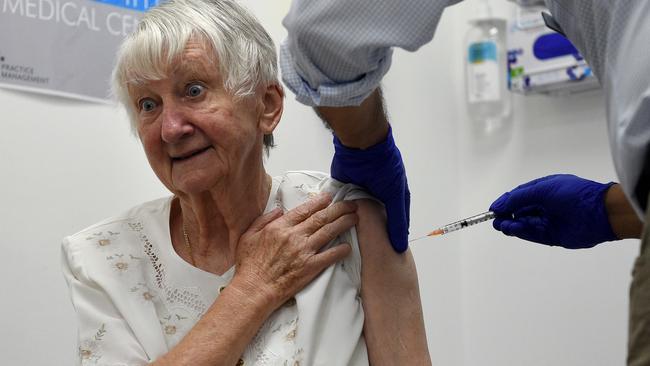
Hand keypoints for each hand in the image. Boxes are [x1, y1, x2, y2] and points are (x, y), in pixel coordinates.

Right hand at [234, 193, 357, 308]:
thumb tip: (278, 210)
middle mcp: (294, 236)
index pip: (305, 210)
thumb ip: (264, 220)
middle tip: (350, 205)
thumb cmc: (249, 265)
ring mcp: (304, 252)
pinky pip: (330, 256)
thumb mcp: (249, 236)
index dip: (319, 202)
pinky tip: (348, 246)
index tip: (329, 197)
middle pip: (321, 218)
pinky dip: (341, 250)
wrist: (254, 290)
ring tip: (354, 218)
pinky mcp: (310, 268)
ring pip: (328, 232)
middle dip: (338, 209)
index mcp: (280, 227)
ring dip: (343, 223)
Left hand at [331, 126, 409, 252]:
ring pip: (357, 216)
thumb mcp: (395, 197)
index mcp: (393, 197)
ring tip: (348, 248)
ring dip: (353, 226)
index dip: (390, 238)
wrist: (361, 147)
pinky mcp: (344, 191)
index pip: (393, 223)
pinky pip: (342, 208)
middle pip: (374, 221)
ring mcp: (360, 195)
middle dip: (370, 235)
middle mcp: (377, 197)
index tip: (386, 256)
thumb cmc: (385, 169)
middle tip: (364, 257)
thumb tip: (401, 247)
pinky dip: (340, 217)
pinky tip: (336, 232)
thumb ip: (397, 222)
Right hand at [489, 174, 616, 248]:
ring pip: (524, 224)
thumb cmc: (573, 194)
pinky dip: (521, 232)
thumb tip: (498, 206)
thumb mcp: (542, 189)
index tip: (493, 209)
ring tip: (503, 226)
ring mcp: (549, 221)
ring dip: (512, 225)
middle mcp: (545, 206)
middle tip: (496, 220)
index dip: (505, 202)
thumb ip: (518, 198)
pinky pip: (533, 234)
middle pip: (520, 212)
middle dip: (506, 215)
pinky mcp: (553, 236)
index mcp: (544, 191)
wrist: (600, 213)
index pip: (519, 197)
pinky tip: (513, 229)